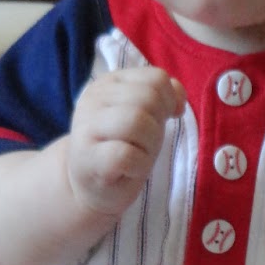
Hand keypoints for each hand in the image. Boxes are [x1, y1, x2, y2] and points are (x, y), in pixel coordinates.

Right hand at [66, 66, 185, 220]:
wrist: (91, 185)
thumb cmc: (121, 148)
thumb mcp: (146, 116)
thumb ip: (161, 97)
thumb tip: (178, 100)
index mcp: (108, 83)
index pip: (155, 79)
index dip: (169, 101)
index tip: (160, 120)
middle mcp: (93, 98)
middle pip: (148, 99)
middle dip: (158, 126)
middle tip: (144, 144)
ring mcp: (86, 127)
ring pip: (138, 122)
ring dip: (149, 146)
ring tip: (137, 156)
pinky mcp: (87, 157)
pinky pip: (126, 154)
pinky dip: (139, 165)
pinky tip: (129, 170)